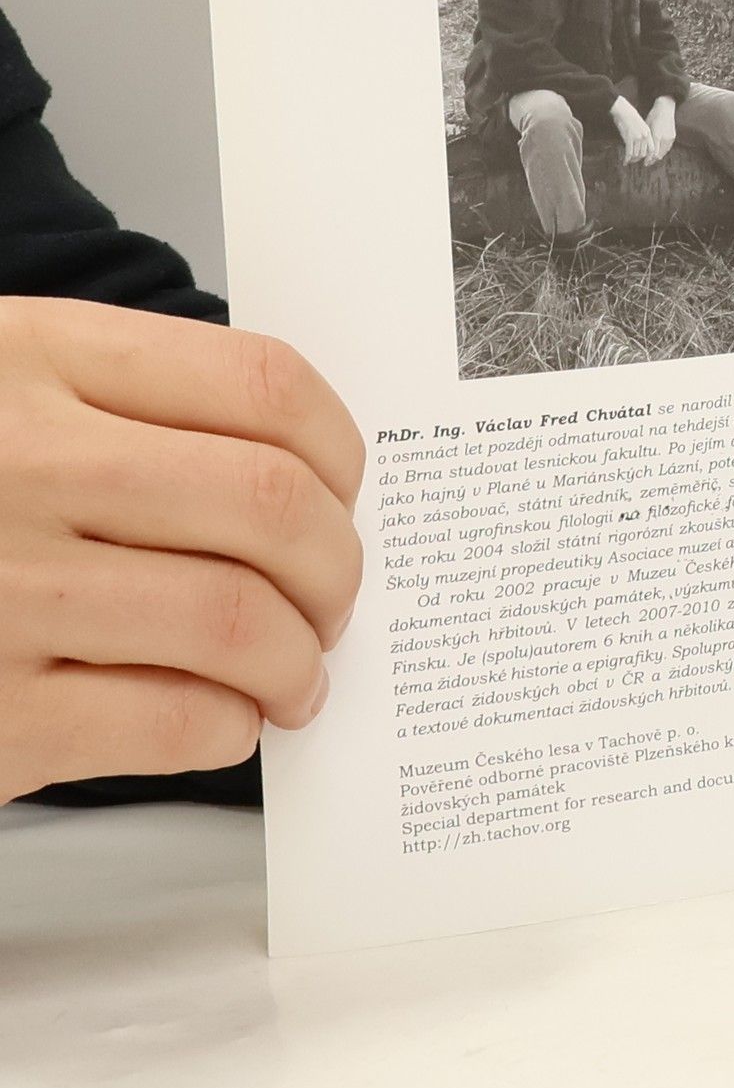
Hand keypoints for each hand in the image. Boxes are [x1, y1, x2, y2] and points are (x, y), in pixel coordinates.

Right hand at [0, 299, 364, 801]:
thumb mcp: (1, 390)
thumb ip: (129, 407)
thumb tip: (304, 478)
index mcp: (32, 361)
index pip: (262, 382)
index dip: (341, 448)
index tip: (345, 490)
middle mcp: (20, 465)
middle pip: (270, 506)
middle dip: (338, 566)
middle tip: (334, 598)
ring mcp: (0, 592)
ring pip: (239, 622)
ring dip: (300, 661)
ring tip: (296, 674)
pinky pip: (173, 721)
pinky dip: (230, 727)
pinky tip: (223, 718)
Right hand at [609, 94, 655, 166]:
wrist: (623, 111)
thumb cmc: (630, 116)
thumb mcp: (641, 125)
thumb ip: (643, 134)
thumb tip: (640, 144)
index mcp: (648, 132)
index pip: (652, 148)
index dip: (649, 156)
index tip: (646, 160)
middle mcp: (644, 136)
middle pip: (644, 153)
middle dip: (639, 158)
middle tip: (634, 161)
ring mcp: (637, 138)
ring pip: (636, 154)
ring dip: (632, 159)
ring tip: (629, 161)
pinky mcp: (629, 139)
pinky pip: (629, 152)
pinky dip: (627, 158)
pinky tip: (625, 161)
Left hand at [645, 97, 676, 165]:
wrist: (665, 108)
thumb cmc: (653, 116)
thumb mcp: (647, 127)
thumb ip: (646, 139)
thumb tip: (641, 149)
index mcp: (657, 136)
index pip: (653, 153)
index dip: (648, 159)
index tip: (644, 162)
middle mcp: (664, 138)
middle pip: (659, 155)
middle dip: (652, 160)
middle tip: (647, 163)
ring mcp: (670, 138)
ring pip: (664, 153)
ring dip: (657, 157)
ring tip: (652, 160)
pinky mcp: (673, 137)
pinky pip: (667, 148)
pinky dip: (662, 152)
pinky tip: (658, 153)